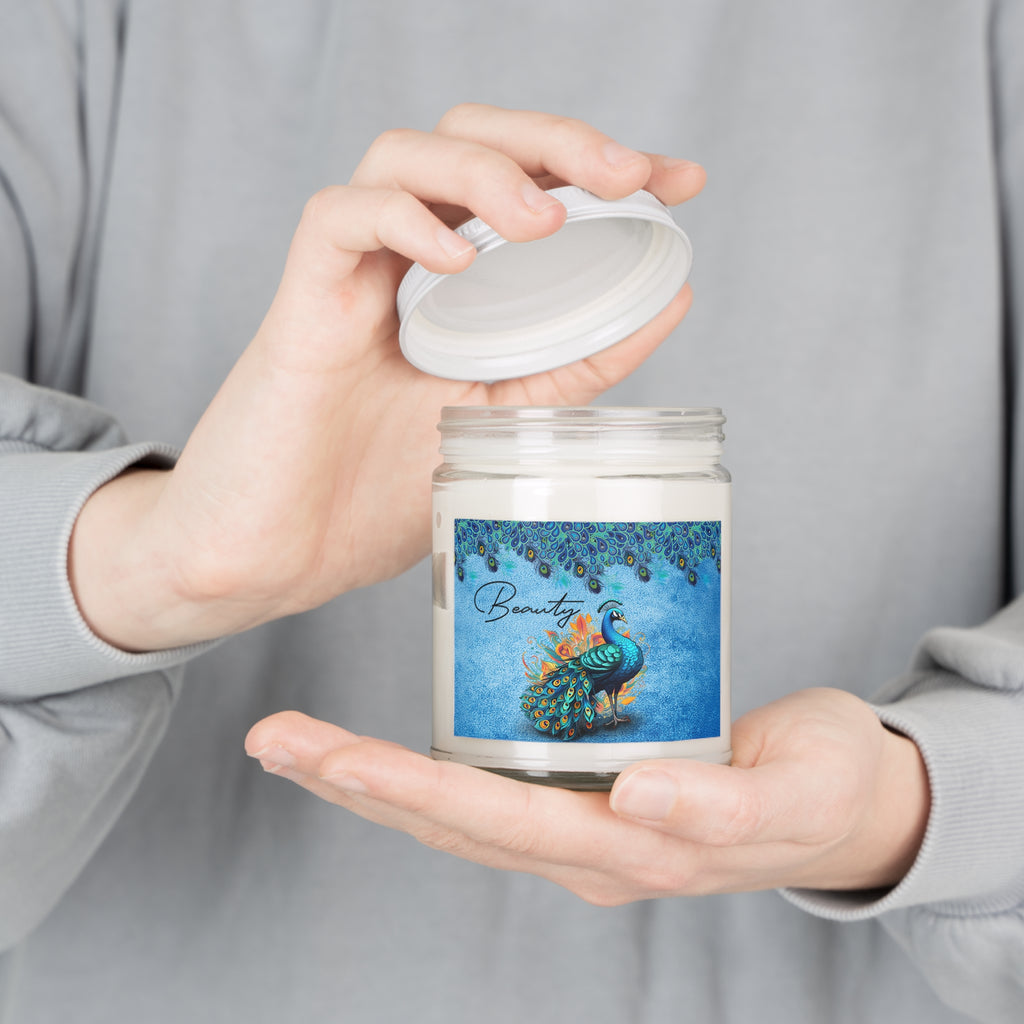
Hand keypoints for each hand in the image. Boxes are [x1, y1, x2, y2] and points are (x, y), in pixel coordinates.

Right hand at [69, 104, 704, 650]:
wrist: (280, 558)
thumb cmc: (372, 496)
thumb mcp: (504, 424)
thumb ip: (573, 364)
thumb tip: (668, 305)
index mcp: (458, 289)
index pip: (529, 185)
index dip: (603, 164)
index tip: (680, 179)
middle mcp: (406, 266)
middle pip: (472, 139)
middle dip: (556, 140)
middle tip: (626, 174)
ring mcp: (353, 279)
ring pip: (405, 156)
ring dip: (484, 169)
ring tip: (543, 221)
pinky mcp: (302, 304)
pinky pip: (339, 219)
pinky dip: (401, 219)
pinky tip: (453, 257)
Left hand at [244, 688, 929, 902]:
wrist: (845, 805)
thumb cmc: (823, 789)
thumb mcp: (797, 795)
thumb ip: (725, 808)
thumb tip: (640, 799)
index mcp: (628, 852)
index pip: (495, 823)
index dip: (412, 790)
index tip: (335, 757)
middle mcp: (585, 848)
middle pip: (449, 822)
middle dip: (355, 782)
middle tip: (273, 739)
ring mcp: (580, 828)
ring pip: (454, 813)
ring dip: (368, 782)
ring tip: (293, 744)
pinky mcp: (586, 795)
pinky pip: (486, 790)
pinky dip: (419, 772)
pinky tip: (371, 751)